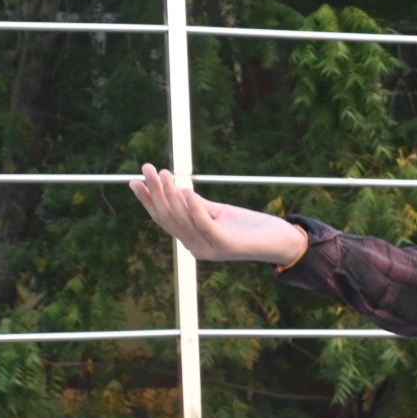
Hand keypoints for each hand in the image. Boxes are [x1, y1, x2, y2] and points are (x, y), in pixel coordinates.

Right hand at [129, 164, 307, 265]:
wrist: (282, 242)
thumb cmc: (252, 228)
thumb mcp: (221, 213)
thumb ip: (200, 206)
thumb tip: (177, 190)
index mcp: (193, 240)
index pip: (164, 219)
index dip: (148, 201)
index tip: (134, 181)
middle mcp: (196, 247)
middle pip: (169, 217)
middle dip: (155, 192)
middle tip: (146, 168)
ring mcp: (209, 249)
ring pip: (183, 219)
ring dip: (170, 195)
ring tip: (162, 173)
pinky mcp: (225, 245)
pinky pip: (204, 224)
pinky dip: (194, 207)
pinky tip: (186, 191)